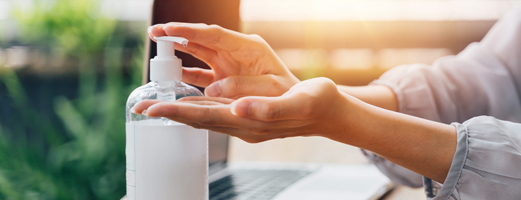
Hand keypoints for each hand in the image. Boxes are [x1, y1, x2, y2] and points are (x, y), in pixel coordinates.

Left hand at [132, 78, 348, 142]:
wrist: (330, 113)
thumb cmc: (316, 103)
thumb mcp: (296, 102)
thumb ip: (266, 107)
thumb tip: (237, 108)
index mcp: (249, 121)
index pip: (205, 117)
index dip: (177, 113)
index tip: (152, 110)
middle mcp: (242, 125)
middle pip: (198, 120)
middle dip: (169, 115)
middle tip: (141, 109)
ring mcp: (245, 123)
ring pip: (205, 118)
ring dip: (180, 113)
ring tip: (157, 108)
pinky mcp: (248, 118)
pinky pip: (217, 114)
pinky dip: (198, 109)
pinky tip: (191, 103)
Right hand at [148, 23, 299, 97]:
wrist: (302, 105)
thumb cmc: (292, 94)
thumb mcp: (273, 88)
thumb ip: (244, 86)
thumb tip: (211, 90)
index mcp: (249, 49)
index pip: (215, 35)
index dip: (190, 31)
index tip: (168, 29)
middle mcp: (236, 54)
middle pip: (202, 39)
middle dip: (178, 35)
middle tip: (154, 32)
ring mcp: (229, 66)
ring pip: (198, 54)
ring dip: (178, 51)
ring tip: (157, 46)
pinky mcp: (225, 80)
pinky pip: (201, 74)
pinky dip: (185, 74)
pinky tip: (171, 74)